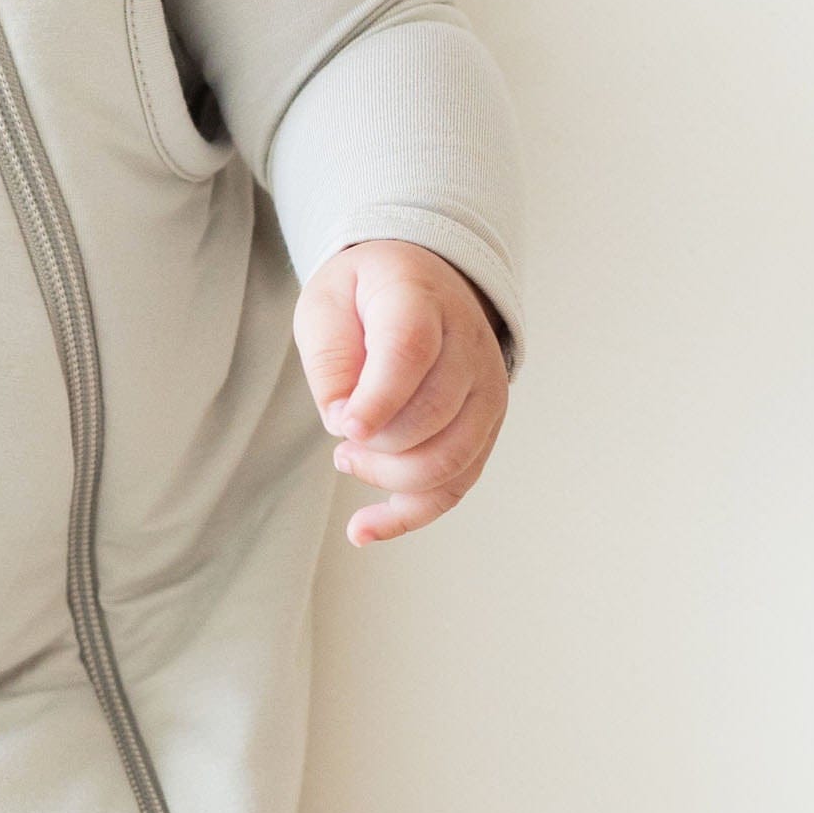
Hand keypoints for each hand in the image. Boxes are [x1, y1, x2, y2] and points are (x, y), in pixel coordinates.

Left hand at [290, 239, 509, 546]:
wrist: (423, 282)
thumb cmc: (365, 296)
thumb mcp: (327, 303)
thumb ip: (330, 357)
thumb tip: (341, 420)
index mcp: (420, 299)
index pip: (411, 352)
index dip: (379, 397)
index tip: (343, 427)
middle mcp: (468, 344)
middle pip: (432, 414)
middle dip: (375, 441)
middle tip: (341, 430)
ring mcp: (486, 389)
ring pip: (449, 459)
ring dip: (389, 476)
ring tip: (348, 458)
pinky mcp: (485, 427)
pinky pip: (456, 486)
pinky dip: (409, 515)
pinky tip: (364, 529)